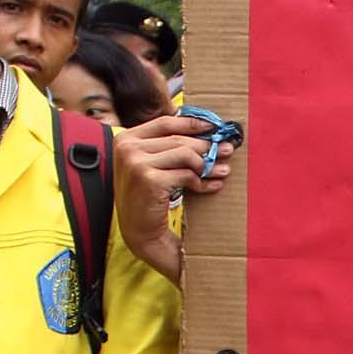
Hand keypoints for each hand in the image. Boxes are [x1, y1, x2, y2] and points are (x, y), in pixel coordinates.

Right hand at [114, 114, 232, 283]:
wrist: (138, 231)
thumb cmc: (147, 197)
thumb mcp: (149, 165)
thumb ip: (166, 147)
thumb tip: (206, 134)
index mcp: (126, 139)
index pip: (165, 122)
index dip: (192, 123)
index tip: (213, 126)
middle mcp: (128, 148)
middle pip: (178, 139)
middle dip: (206, 145)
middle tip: (227, 149)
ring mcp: (136, 164)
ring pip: (185, 154)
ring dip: (207, 164)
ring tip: (221, 170)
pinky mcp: (150, 180)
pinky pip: (186, 174)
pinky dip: (201, 181)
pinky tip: (211, 186)